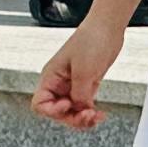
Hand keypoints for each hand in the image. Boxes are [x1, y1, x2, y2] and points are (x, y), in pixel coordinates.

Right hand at [33, 14, 126, 130]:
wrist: (107, 27)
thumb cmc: (91, 40)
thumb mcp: (83, 71)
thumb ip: (79, 94)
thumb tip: (79, 109)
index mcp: (51, 77)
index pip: (40, 104)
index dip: (52, 110)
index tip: (68, 105)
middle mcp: (59, 83)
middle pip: (57, 112)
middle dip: (72, 118)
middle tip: (88, 116)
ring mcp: (72, 85)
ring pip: (71, 112)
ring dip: (82, 119)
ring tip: (96, 116)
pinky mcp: (86, 85)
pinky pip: (83, 106)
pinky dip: (90, 113)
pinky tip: (99, 114)